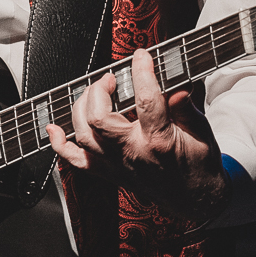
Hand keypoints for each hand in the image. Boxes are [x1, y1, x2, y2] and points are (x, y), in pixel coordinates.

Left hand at [46, 49, 230, 223]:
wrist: (196, 200)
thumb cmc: (199, 165)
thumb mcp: (201, 132)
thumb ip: (185, 108)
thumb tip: (176, 86)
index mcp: (159, 141)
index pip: (146, 100)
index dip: (141, 72)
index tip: (141, 56)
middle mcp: (133, 154)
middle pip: (99, 119)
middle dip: (98, 91)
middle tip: (110, 78)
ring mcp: (117, 165)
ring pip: (83, 136)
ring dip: (80, 109)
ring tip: (93, 93)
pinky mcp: (109, 173)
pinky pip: (77, 161)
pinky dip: (60, 145)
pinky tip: (53, 129)